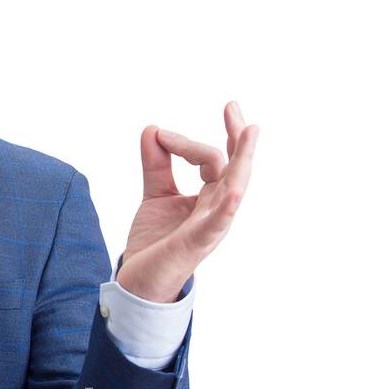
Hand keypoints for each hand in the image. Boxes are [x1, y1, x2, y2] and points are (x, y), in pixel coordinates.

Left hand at [115, 101, 258, 302]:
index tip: (160, 134)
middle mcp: (216, 208)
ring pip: (233, 188)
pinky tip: (235, 189)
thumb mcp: (155, 194)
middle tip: (232, 107)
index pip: (212, 160)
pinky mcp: (197, 242)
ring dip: (242, 160)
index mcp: (208, 196)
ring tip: (250, 133)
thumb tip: (151, 129)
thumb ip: (156, 165)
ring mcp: (210, 225)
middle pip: (233, 168)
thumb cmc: (155, 242)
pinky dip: (227, 206)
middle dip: (237, 137)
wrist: (139, 281)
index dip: (191, 141)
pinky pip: (217, 223)